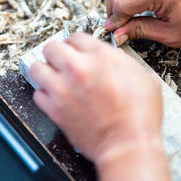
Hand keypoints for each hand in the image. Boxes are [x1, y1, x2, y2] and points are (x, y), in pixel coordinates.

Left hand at [29, 33, 162, 163]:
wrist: (128, 144)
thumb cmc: (139, 115)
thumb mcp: (143, 76)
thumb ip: (122, 61)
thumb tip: (111, 57)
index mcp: (101, 56)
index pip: (76, 37)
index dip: (76, 44)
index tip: (76, 50)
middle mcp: (78, 68)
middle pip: (51, 47)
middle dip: (57, 53)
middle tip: (62, 61)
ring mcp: (63, 88)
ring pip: (37, 67)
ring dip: (45, 70)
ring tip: (53, 76)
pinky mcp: (54, 109)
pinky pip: (38, 94)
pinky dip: (45, 94)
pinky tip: (55, 97)